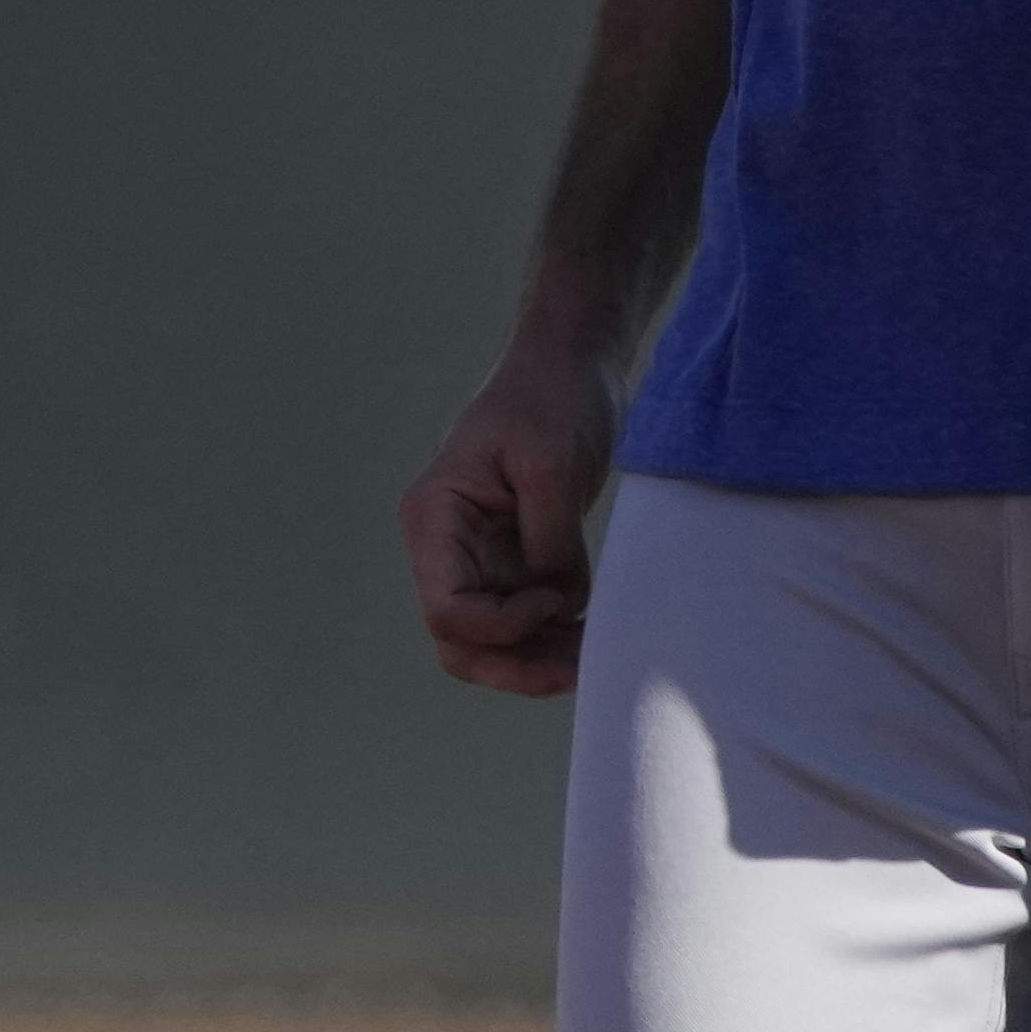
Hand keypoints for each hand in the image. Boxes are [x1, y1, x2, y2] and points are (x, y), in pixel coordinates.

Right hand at [398, 307, 624, 696]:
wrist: (572, 361)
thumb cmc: (551, 395)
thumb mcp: (551, 465)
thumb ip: (549, 544)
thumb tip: (560, 609)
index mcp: (435, 518)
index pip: (446, 609)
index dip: (501, 627)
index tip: (554, 601)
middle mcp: (444, 546)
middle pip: (460, 642)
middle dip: (516, 666)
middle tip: (580, 671)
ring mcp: (477, 557)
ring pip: (491, 643)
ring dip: (538, 661)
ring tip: (595, 658)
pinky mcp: (512, 560)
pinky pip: (521, 622)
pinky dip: (553, 638)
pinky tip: (593, 635)